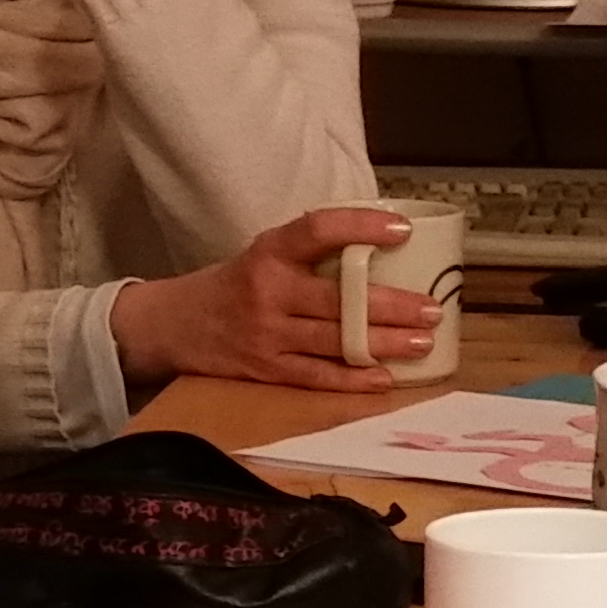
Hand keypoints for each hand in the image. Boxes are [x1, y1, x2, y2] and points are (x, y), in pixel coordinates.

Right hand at [105, 208, 433, 392]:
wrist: (175, 325)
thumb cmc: (235, 285)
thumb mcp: (265, 253)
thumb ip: (312, 252)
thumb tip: (385, 247)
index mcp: (269, 252)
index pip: (318, 230)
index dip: (361, 227)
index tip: (401, 229)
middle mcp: (267, 292)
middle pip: (338, 299)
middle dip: (391, 305)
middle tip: (432, 308)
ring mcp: (267, 336)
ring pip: (335, 341)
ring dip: (384, 343)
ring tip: (423, 342)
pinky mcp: (266, 370)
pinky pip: (318, 377)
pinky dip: (354, 379)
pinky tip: (386, 378)